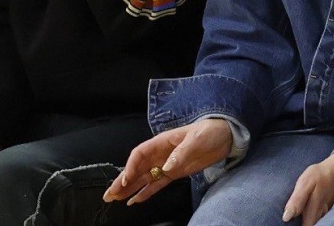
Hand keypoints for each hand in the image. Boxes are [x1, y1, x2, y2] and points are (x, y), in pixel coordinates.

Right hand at [103, 119, 232, 205]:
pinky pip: (156, 184)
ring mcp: (166, 165)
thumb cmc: (209, 132)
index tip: (126, 180)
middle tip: (108, 195)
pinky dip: (145, 193)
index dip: (130, 167)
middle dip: (122, 181)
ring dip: (129, 189)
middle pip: (136, 168)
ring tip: (114, 200)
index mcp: (162, 142)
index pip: (139, 154)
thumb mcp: (196, 140)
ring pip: (143, 178)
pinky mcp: (175, 173)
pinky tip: (135, 201)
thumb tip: (166, 168)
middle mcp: (160, 154)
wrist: (225, 136)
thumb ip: (180, 153)